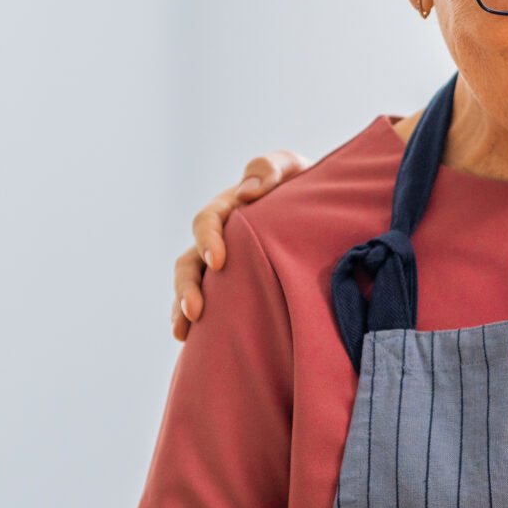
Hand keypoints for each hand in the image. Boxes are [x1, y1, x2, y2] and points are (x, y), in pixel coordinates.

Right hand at [171, 150, 308, 339]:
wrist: (325, 211)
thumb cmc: (307, 187)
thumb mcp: (295, 170)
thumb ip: (272, 169)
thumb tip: (248, 192)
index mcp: (231, 208)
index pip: (208, 221)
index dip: (208, 239)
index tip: (218, 261)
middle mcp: (221, 237)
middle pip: (190, 260)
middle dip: (188, 285)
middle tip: (196, 310)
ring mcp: (225, 263)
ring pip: (192, 284)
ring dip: (183, 304)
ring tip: (184, 330)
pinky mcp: (233, 285)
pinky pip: (208, 301)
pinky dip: (195, 320)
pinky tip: (190, 339)